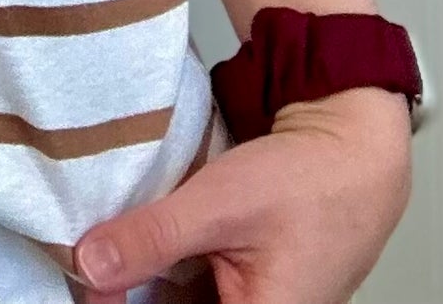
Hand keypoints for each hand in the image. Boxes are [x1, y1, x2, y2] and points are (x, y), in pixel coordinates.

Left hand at [72, 88, 412, 303]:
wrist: (355, 154)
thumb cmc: (307, 183)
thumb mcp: (218, 205)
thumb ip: (152, 239)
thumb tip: (87, 266)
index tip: (87, 283)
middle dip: (132, 292)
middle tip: (93, 261)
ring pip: (180, 303)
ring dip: (148, 282)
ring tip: (110, 252)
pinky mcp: (245, 293)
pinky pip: (194, 292)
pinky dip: (167, 272)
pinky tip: (139, 247)